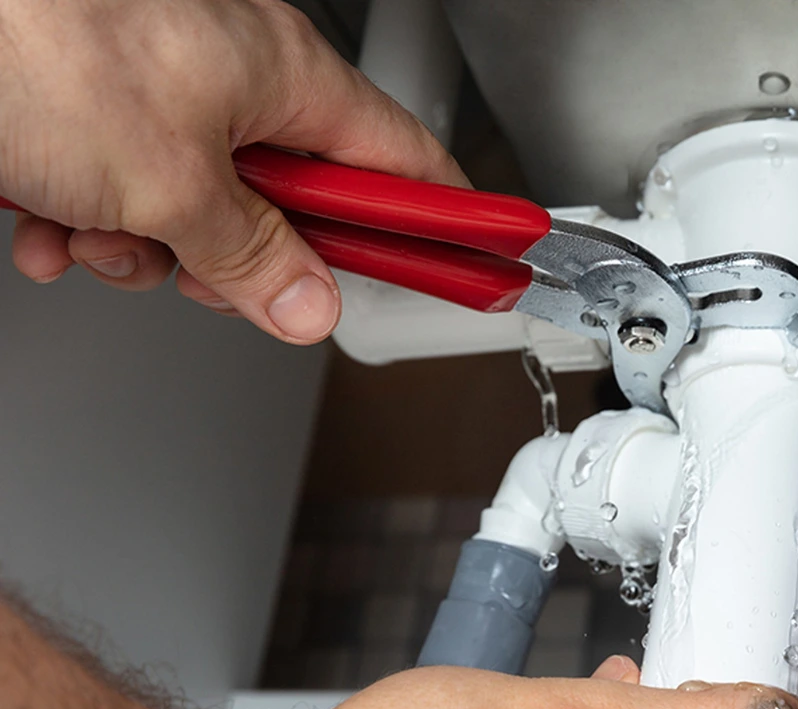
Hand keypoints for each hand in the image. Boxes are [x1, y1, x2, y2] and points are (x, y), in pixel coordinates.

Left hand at [0, 0, 466, 341]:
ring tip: (98, 232)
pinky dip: (90, 220)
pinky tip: (48, 218)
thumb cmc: (27, 37)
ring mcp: (162, 88)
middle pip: (292, 203)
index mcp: (281, 73)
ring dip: (148, 247)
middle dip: (245, 257)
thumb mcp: (166, 183)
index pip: (402, 164)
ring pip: (200, 210)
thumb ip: (253, 258)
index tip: (475, 259)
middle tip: (219, 275)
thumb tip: (308, 305)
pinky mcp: (98, 108)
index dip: (441, 219)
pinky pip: (127, 191)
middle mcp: (229, 74)